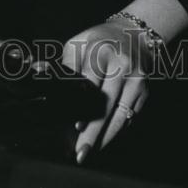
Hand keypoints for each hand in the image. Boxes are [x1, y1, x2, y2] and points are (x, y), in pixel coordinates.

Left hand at [62, 18, 153, 159]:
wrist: (134, 33)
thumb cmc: (99, 40)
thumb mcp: (78, 44)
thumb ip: (66, 65)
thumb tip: (43, 79)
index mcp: (101, 52)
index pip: (90, 84)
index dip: (84, 108)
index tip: (76, 127)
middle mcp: (122, 66)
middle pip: (107, 105)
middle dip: (93, 132)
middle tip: (79, 153)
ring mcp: (136, 80)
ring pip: (121, 116)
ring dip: (106, 138)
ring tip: (91, 153)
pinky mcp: (145, 91)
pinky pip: (130, 116)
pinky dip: (117, 130)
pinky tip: (104, 141)